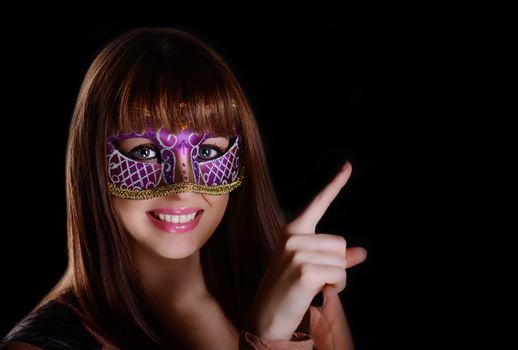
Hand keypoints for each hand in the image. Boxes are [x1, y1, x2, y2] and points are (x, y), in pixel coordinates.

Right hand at [248, 162, 366, 339]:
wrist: (266, 317)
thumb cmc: (289, 290)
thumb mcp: (310, 267)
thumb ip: (335, 257)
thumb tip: (362, 253)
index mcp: (293, 231)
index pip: (318, 203)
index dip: (335, 184)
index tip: (348, 165)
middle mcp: (293, 237)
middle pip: (340, 243)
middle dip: (337, 265)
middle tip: (315, 279)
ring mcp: (297, 252)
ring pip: (342, 260)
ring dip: (336, 279)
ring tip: (313, 287)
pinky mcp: (305, 270)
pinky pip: (339, 275)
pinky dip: (334, 288)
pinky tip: (315, 293)